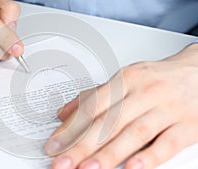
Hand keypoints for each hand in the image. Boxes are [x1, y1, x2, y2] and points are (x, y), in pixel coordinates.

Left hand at [45, 43, 197, 168]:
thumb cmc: (158, 79)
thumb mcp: (125, 80)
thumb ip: (94, 96)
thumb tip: (64, 113)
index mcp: (127, 79)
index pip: (93, 106)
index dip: (71, 127)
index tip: (54, 144)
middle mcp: (145, 93)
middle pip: (109, 122)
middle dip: (82, 145)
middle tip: (63, 162)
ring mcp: (166, 109)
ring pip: (134, 133)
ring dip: (109, 153)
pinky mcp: (187, 126)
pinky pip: (167, 144)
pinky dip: (149, 157)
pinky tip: (132, 167)